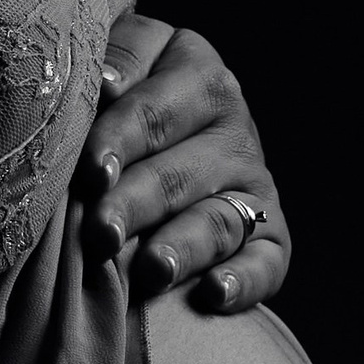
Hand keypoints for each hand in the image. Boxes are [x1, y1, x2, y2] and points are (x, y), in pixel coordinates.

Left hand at [78, 14, 289, 311]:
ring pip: (217, 219)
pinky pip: (265, 261)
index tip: (92, 171)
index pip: (155, 107)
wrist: (154, 145)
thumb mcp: (104, 69)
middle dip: (137, 204)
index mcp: (195, 71)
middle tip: (100, 233)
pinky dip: (242, 280)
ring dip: (184, 247)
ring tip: (151, 270)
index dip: (121, 138)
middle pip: (179, 171)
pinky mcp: (270, 235)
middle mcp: (233, 125)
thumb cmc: (109, 104)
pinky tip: (212, 294)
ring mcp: (253, 182)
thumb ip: (101, 70)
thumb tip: (106, 86)